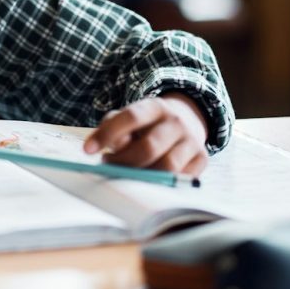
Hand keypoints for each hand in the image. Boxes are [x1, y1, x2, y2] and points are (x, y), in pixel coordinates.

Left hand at [83, 94, 208, 175]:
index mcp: (154, 106)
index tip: (87, 150)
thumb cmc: (146, 124)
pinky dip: (161, 182)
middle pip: (149, 147)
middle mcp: (176, 122)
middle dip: (123, 161)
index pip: (130, 118)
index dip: (107, 134)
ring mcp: (192, 140)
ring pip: (166, 167)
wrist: (184, 121)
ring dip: (141, 175)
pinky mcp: (202, 159)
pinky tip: (148, 177)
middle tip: (107, 165)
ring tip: (126, 173)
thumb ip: (114, 126)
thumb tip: (113, 147)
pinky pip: (180, 178)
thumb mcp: (128, 117)